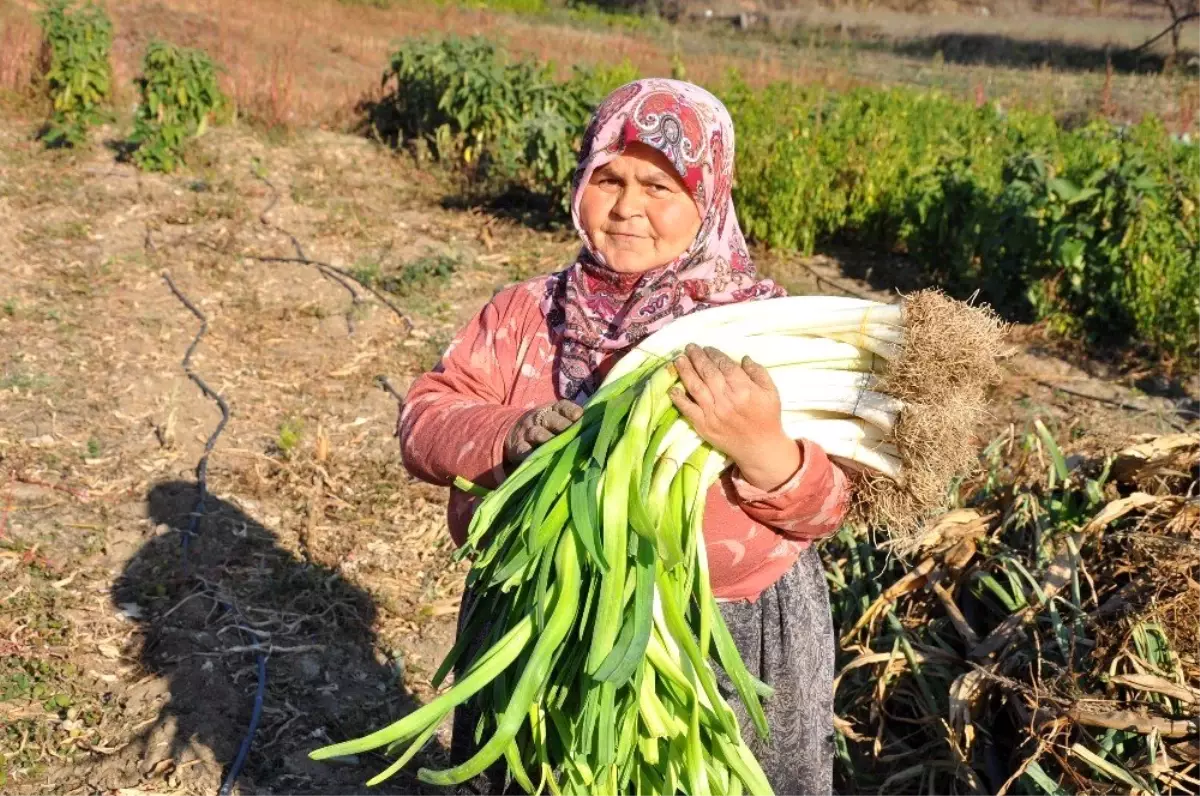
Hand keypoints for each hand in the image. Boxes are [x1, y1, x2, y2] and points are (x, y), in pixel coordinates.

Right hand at [504, 400, 583, 463]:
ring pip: (537, 433)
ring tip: (558, 447)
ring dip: (548, 439)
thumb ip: (573, 421)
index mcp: (552, 410)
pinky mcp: (518, 447)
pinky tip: (538, 458)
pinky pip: (523, 449)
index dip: (571, 411)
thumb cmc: (546, 427)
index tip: (579, 417)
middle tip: (572, 434)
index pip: (562, 406)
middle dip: (562, 426)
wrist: (513, 431)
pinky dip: (530, 454)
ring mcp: (527, 432)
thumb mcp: (556, 418)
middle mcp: (539, 418)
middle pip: (550, 419)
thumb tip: (598, 425)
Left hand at [669, 344, 800, 491]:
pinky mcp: (704, 426)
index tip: (707, 348)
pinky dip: (679, 399)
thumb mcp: (771, 392)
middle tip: (690, 347)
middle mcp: (726, 400)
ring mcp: (713, 413)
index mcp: (744, 390)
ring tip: (678, 360)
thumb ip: (758, 372)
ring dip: (685, 372)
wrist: (760, 448)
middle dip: (697, 357)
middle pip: (708, 373)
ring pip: (696, 387)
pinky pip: (688, 410)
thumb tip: (743, 358)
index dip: (714, 354)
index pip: (725, 366)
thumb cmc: (767, 417)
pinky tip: (672, 389)